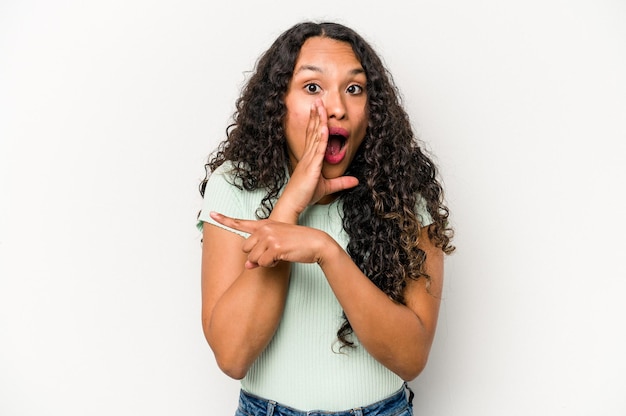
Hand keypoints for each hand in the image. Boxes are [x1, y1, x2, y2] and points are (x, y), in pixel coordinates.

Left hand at [210, 211, 331, 268]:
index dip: (223, 219)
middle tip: (272, 254)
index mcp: (265, 224)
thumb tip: (247, 265)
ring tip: (280, 255)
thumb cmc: (298, 244)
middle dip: (256, 256)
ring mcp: (270, 237)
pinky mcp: (275, 247)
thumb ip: (259, 253)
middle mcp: (265, 228)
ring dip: (265, 262)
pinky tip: (282, 258)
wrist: (316, 243)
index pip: (240, 222)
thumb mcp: (277, 245)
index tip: (211, 214)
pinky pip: (263, 263)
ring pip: (254, 258)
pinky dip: (271, 265)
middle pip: (245, 248)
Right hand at [277, 99, 357, 217]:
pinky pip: (318, 150)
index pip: (313, 135)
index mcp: (310, 158)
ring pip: (315, 136)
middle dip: (316, 115)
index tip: (317, 109)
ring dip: (318, 121)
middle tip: (318, 100)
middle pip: (313, 131)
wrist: (293, 203)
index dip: (315, 121)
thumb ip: (341, 183)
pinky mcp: (312, 167)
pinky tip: (324, 127)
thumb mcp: (327, 187)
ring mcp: (309, 160)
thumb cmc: (305, 195)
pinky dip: (321, 138)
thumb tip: (356, 181)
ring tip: (319, 106)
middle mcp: (308, 155)